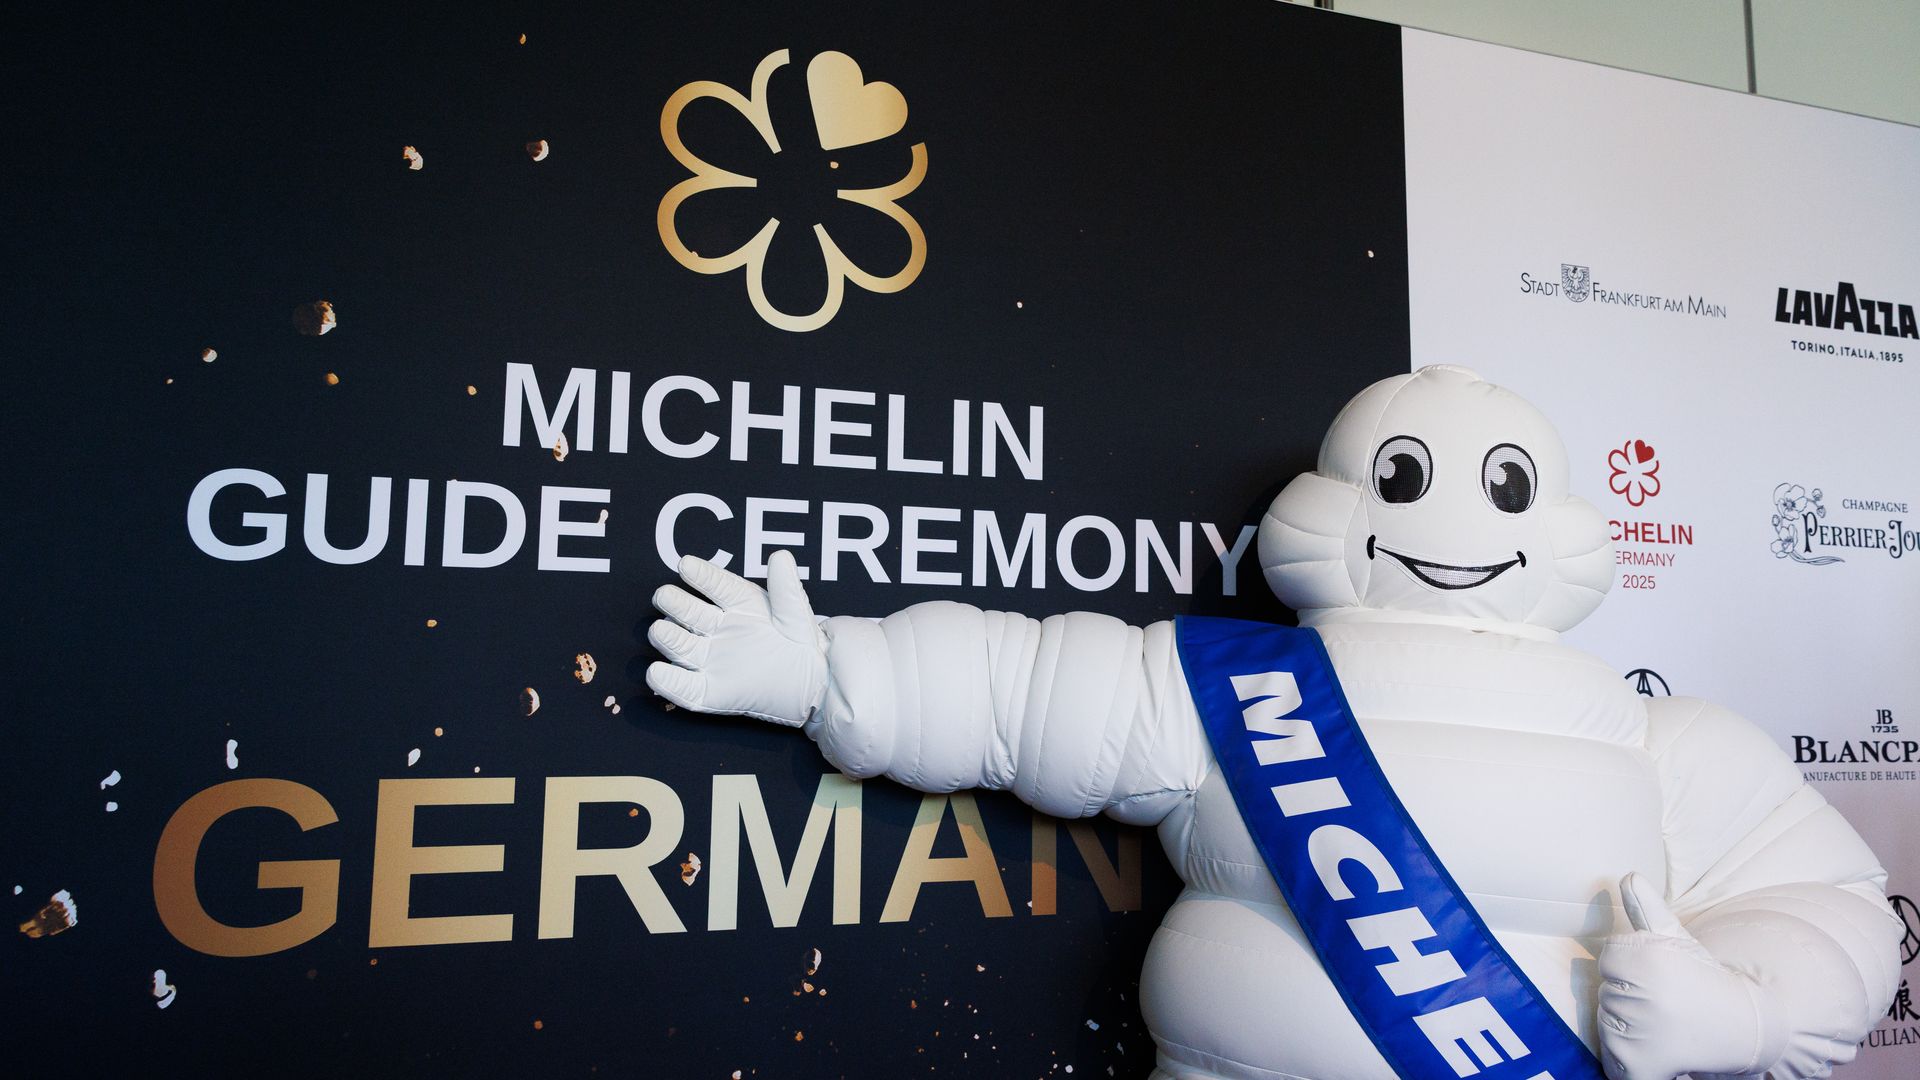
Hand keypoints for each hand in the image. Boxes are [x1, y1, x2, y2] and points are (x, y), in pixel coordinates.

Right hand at [645, 550, 827, 725]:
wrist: (814, 685)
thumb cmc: (802, 644)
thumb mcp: (796, 615)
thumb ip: (786, 588)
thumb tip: (781, 556)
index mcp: (739, 605)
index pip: (717, 586)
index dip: (702, 576)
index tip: (685, 565)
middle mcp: (719, 629)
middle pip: (691, 614)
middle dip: (675, 605)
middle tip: (664, 596)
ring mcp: (712, 660)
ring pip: (681, 646)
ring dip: (668, 638)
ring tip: (659, 630)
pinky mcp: (709, 691)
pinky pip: (685, 687)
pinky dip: (669, 682)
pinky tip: (656, 672)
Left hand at [1596, 873, 1783, 1079]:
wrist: (1743, 1027)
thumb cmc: (1705, 979)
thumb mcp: (1678, 940)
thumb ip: (1647, 909)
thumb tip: (1628, 877)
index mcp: (1647, 962)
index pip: (1608, 957)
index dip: (1632, 965)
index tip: (1661, 975)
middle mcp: (1640, 999)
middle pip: (1606, 989)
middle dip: (1630, 993)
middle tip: (1667, 1000)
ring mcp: (1637, 1038)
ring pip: (1606, 1021)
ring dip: (1628, 1023)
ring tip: (1664, 1022)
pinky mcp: (1638, 1068)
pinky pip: (1611, 1059)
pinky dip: (1627, 1057)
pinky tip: (1655, 1047)